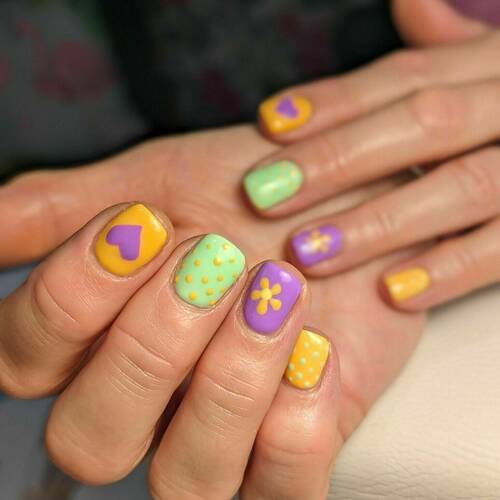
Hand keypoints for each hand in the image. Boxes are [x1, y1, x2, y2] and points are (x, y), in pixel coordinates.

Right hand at [0, 201, 341, 497]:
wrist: (344, 199)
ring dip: (229, 380)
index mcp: (97, 342)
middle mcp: (149, 405)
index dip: (70, 296)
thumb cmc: (249, 191)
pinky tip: (317, 347)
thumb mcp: (158, 180)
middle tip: (213, 258)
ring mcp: (224, 438)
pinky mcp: (297, 449)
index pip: (26, 362)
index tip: (143, 223)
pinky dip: (298, 423)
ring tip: (276, 289)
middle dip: (150, 344)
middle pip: (91, 440)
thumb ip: (69, 207)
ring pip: (187, 481)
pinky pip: (285, 492)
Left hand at [246, 0, 499, 309]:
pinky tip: (392, 290)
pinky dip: (452, 268)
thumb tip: (409, 3)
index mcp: (493, 67)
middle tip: (263, 194)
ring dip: (378, 223)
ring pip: (460, 186)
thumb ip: (451, 50)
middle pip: (422, 123)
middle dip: (338, 159)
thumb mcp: (493, 70)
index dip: (334, 100)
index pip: (404, 77)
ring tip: (308, 252)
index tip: (269, 124)